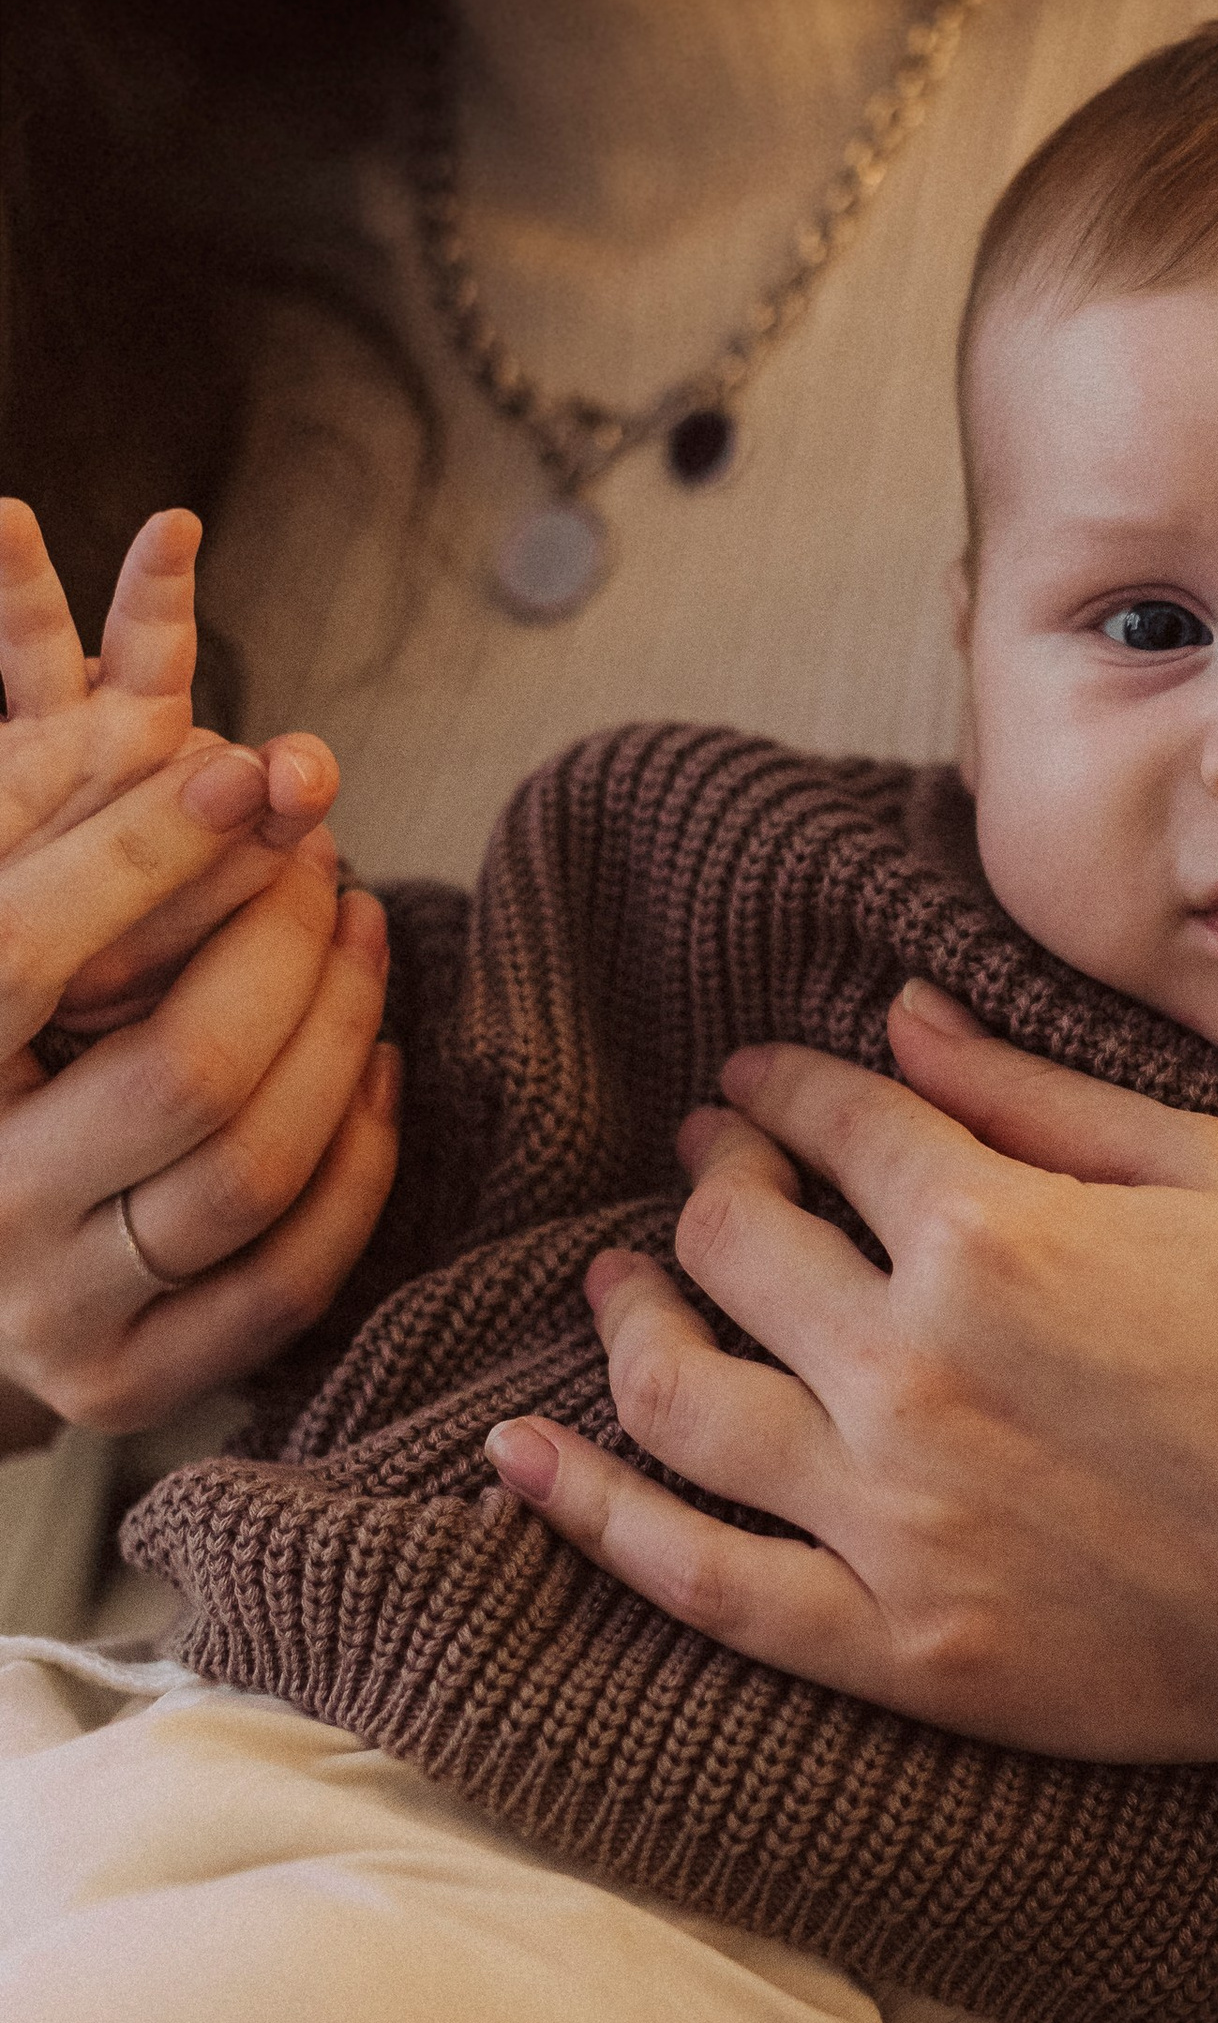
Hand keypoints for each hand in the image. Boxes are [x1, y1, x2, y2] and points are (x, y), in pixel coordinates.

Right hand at [0, 501, 398, 1434]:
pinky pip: (290, 1275)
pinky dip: (360, 1160)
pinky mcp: (125, 1382)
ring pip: (252, 1168)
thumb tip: (138, 640)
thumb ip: (52, 788)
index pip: (26, 944)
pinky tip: (378, 1065)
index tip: (253, 769)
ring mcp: (41, 1309)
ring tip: (359, 926)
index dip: (146, 852)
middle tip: (323, 852)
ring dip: (344, 1033)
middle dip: (283, 946)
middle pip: (183, 1067)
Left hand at [488, 979, 1217, 1791]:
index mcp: (994, 1233)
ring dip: (627, 1313)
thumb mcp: (1211, 1175)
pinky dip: (588, 1512)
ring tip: (620, 1278)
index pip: (829, 1123)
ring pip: (679, 1394)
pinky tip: (519, 1456)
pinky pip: (695, 1579)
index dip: (780, 1085)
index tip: (760, 1080)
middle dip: (709, 1178)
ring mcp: (895, 1521)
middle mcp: (914, 1370)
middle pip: (732, 1241)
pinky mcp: (900, 1651)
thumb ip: (1035, 1095)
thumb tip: (898, 1020)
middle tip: (712, 1163)